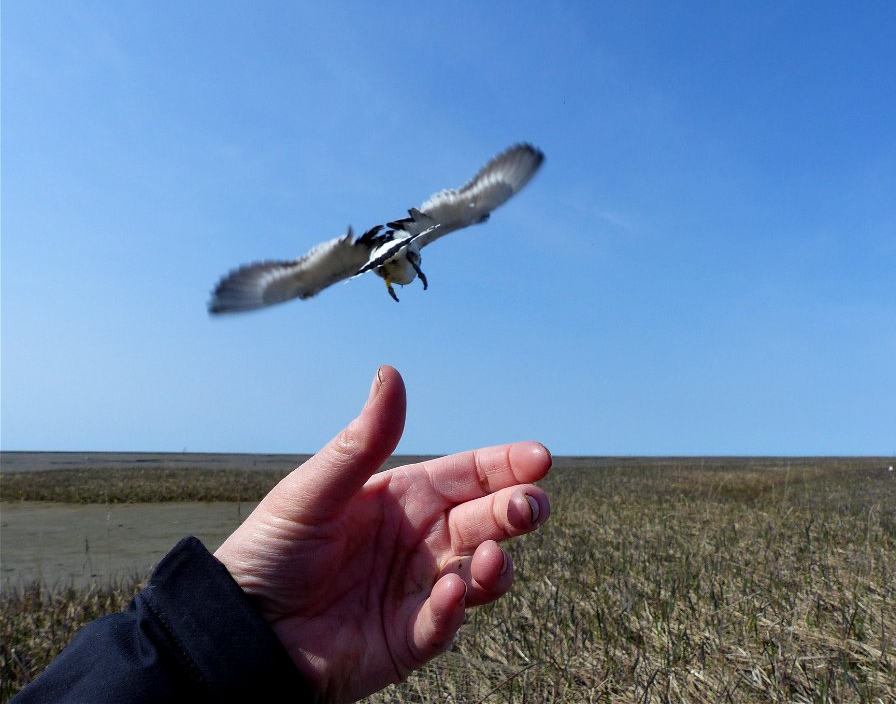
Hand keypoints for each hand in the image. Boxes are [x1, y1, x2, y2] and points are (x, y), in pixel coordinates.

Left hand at [214, 366, 551, 701]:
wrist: (239, 629)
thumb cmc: (271, 550)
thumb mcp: (316, 491)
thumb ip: (362, 441)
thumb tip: (391, 373)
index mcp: (402, 497)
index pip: (468, 475)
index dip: (506, 465)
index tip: (539, 458)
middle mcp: (419, 540)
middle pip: (486, 520)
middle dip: (517, 510)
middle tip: (530, 506)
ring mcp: (417, 589)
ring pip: (481, 573)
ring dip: (496, 564)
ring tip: (489, 556)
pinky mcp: (409, 638)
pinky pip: (445, 624)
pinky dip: (453, 611)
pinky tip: (446, 595)